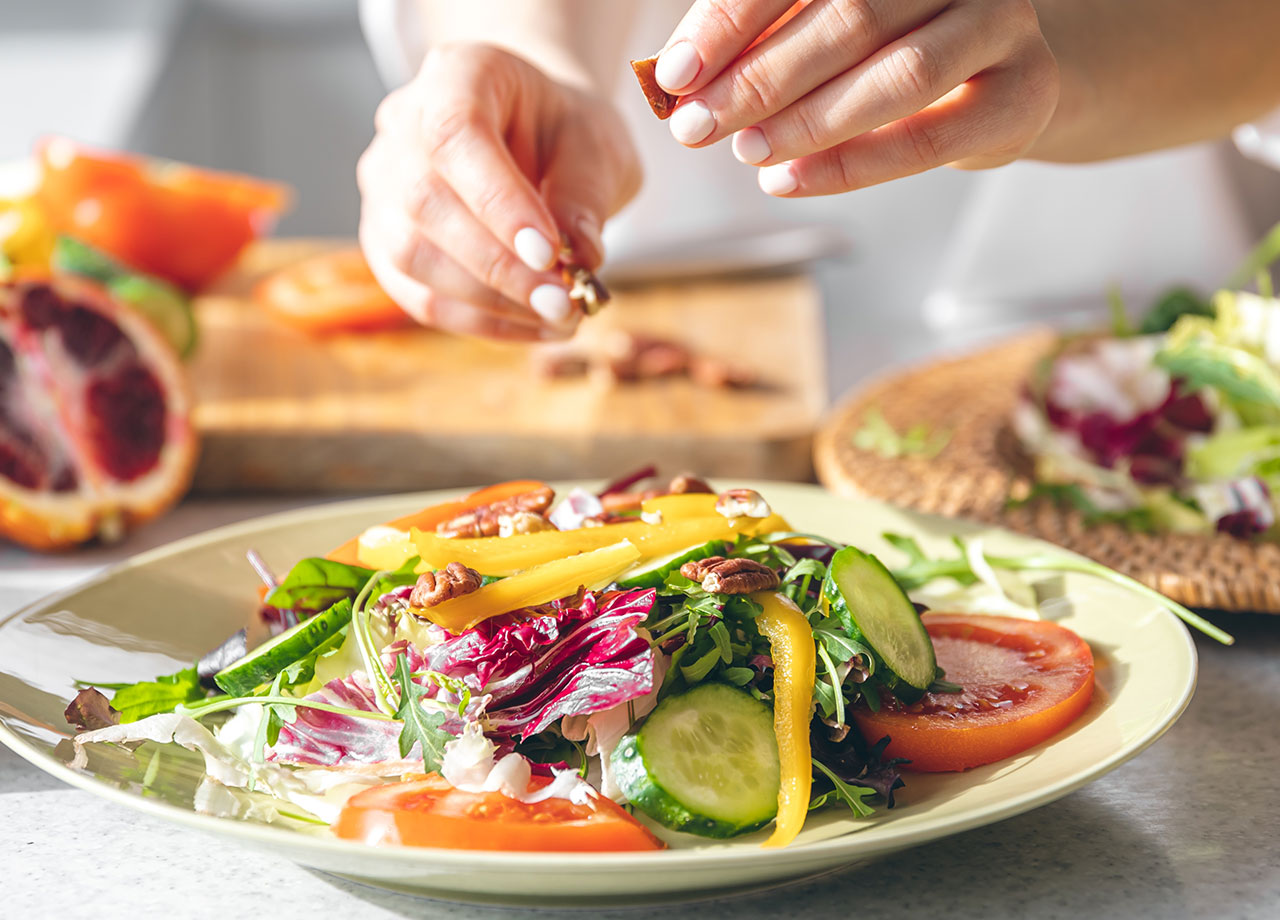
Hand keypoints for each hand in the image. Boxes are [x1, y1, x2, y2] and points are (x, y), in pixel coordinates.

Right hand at [358, 43, 640, 339]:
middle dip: (498, 265)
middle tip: (563, 302)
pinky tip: (534, 328)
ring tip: (559, 318)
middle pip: (424, 201)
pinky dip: (481, 322)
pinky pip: (420, 296)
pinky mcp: (386, 246)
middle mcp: (401, 126)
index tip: (549, 253)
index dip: (497, 201)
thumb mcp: (596, 144)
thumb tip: (580, 257)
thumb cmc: (566, 134)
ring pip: (411, 256)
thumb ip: (586, 192)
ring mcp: (383, 188)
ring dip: (490, 301)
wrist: (538, 141)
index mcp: (456, 75)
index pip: (454, 134)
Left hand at [653, 0, 1058, 195]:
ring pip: (896, 74)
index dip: (729, 20)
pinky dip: (849, 166)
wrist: (1004, 80)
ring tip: (744, 151)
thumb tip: (680, 79)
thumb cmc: (892, 50)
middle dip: (758, 78)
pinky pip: (927, 136)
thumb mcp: (825, 31)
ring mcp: (999, 22)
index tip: (674, 73)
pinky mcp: (1022, 92)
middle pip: (848, 16)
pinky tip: (787, 181)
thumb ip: (764, 42)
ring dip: (806, 120)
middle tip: (696, 126)